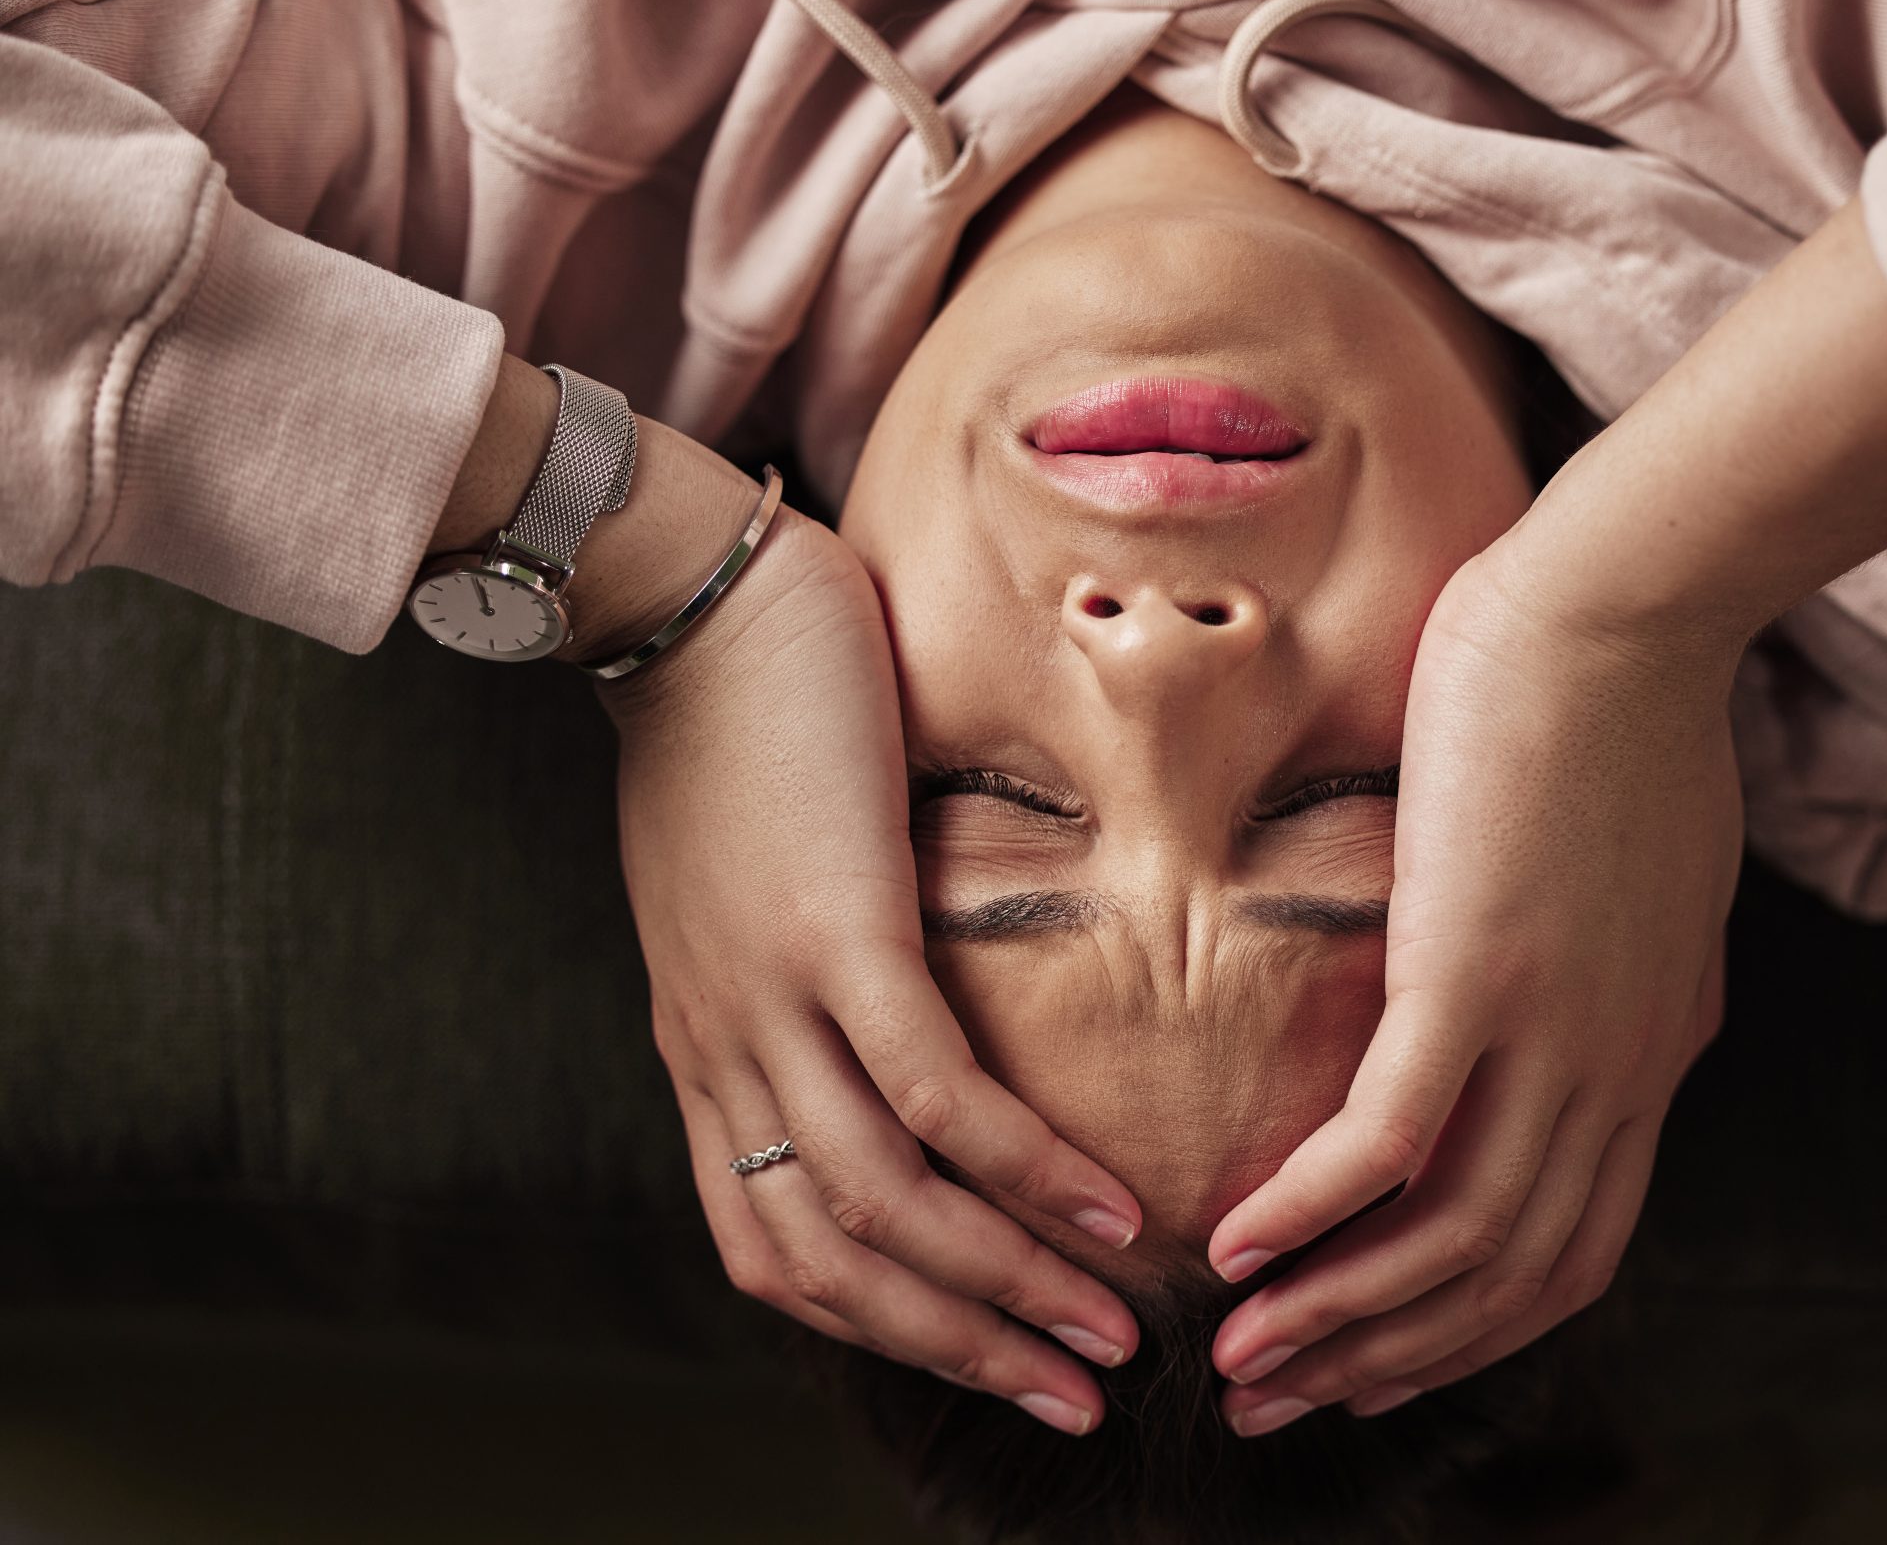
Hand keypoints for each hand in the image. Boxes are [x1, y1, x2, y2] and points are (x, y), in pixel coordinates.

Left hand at [601, 509, 1146, 1435]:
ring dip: (1005, 1290)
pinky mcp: (832, 932)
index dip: (883, 1323)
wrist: (672, 592)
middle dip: (961, 1348)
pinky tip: (1102, 1210)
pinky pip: (930, 1092)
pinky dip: (1019, 1169)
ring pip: (884, 1205)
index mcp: (706, 1045)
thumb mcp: (743, 872)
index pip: (774, 1245)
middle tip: (1074, 1398)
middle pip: (832, 1262)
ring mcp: (772, 998)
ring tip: (1110, 1336)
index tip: (985, 1352)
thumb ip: (800, 953)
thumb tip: (892, 993)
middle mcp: (726, 1050)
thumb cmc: (725, 713)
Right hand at [1202, 539, 1736, 1431]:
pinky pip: (1387, 1141)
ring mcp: (1553, 1033)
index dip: (1467, 1328)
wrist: (1633, 607)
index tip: (1374, 1356)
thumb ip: (1627, 967)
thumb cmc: (1628, 703)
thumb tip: (1593, 998)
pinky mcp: (1478, 977)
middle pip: (1506, 1280)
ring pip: (1448, 1243)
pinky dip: (1310, 1211)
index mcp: (1651, 1054)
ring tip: (1240, 1358)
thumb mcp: (1653, 876)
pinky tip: (1237, 1240)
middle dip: (1389, 1361)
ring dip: (1337, 1319)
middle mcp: (1614, 1073)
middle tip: (1280, 1400)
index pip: (1567, 1247)